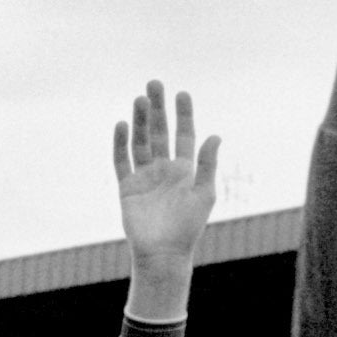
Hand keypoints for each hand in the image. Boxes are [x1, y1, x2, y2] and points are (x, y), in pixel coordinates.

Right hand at [112, 79, 219, 267]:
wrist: (163, 253)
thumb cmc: (188, 227)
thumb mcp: (204, 194)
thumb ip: (208, 164)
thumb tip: (216, 134)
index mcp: (185, 170)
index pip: (183, 135)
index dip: (183, 114)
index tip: (182, 93)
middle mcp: (164, 169)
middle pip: (159, 132)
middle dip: (158, 108)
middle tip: (154, 83)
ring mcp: (144, 176)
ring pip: (141, 141)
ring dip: (140, 120)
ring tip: (140, 99)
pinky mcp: (127, 186)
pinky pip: (122, 160)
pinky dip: (121, 143)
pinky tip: (123, 124)